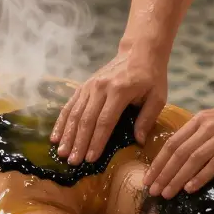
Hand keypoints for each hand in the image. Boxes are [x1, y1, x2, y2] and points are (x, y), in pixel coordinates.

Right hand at [51, 48, 168, 164]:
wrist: (138, 52)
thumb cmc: (151, 77)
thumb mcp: (157, 96)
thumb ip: (147, 118)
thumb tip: (138, 142)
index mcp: (120, 91)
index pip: (105, 121)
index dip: (97, 141)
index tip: (91, 159)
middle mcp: (100, 88)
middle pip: (86, 119)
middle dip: (78, 142)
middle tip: (72, 162)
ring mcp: (89, 86)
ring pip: (74, 113)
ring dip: (67, 134)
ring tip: (61, 153)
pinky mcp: (83, 86)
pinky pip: (69, 105)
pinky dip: (61, 122)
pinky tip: (55, 136)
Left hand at [144, 97, 213, 197]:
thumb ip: (202, 134)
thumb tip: (183, 156)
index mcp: (201, 120)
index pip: (172, 143)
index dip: (158, 162)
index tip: (148, 179)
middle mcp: (208, 126)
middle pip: (179, 152)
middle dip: (163, 173)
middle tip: (153, 191)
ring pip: (193, 159)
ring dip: (178, 178)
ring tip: (168, 193)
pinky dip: (201, 176)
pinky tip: (191, 188)